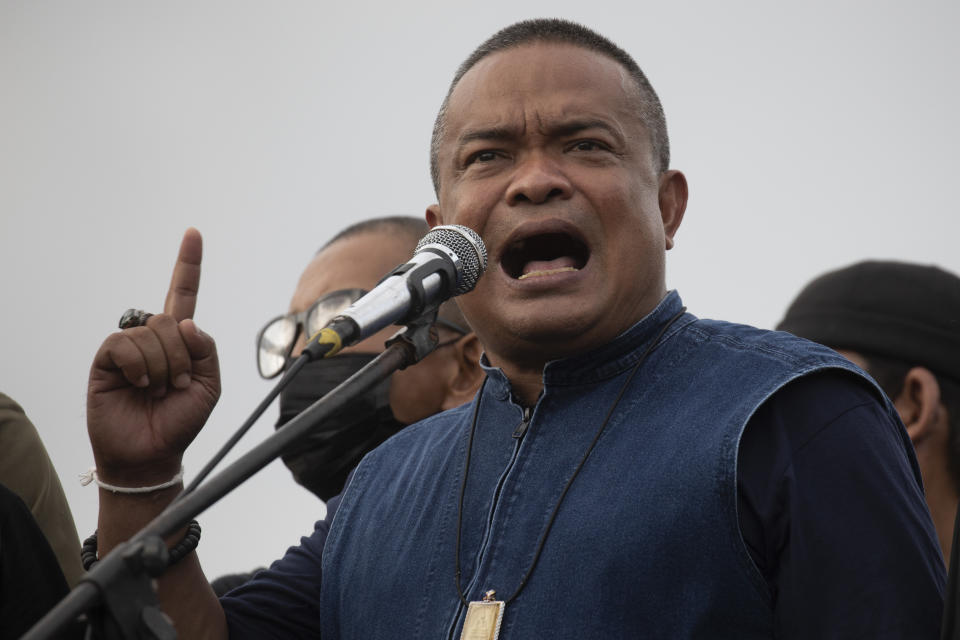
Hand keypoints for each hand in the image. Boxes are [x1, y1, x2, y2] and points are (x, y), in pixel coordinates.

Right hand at [87, 228, 220, 484]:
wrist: (151, 453)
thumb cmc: (180, 420)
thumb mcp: (209, 386)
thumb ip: (206, 350)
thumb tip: (185, 321)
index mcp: (180, 339)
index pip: (183, 294)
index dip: (188, 264)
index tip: (193, 233)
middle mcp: (152, 337)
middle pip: (171, 319)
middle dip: (182, 356)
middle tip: (177, 385)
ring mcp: (128, 346)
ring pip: (151, 333)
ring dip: (162, 366)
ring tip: (156, 391)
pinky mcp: (106, 359)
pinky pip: (124, 344)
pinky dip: (138, 365)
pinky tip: (138, 384)